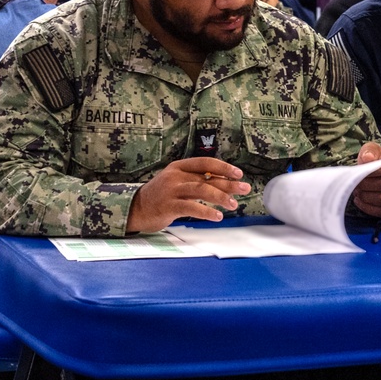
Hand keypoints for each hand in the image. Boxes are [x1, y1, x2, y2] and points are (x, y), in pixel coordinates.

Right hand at [126, 158, 250, 232]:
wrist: (135, 208)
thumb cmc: (160, 196)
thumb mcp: (176, 182)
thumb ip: (195, 181)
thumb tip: (223, 183)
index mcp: (179, 166)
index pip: (206, 163)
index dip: (223, 167)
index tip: (238, 174)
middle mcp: (176, 176)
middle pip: (207, 178)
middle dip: (228, 183)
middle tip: (245, 189)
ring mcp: (171, 190)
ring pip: (202, 191)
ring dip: (221, 197)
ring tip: (233, 204)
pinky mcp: (168, 206)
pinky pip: (192, 208)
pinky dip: (207, 212)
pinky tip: (217, 216)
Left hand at [351, 142, 380, 218]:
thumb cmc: (380, 162)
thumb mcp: (375, 151)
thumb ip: (370, 151)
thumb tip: (367, 158)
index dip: (370, 172)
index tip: (358, 173)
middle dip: (366, 185)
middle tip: (355, 184)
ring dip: (366, 197)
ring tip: (357, 192)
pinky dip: (369, 208)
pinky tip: (360, 201)